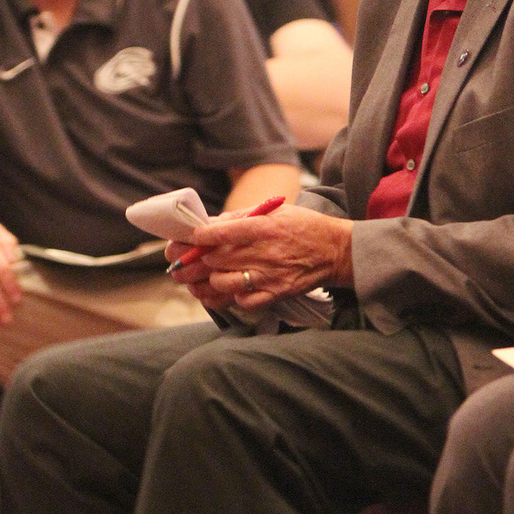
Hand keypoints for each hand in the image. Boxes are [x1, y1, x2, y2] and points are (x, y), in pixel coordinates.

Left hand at [167, 205, 352, 310]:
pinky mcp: (276, 294)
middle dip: (189, 262)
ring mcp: (269, 276)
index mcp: (263, 226)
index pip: (219, 233)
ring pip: (222, 283)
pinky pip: (242, 302)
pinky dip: (229, 298)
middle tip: (177, 263)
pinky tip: (224, 291)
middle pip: (213, 260)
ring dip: (205, 282)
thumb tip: (209, 225)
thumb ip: (241, 217)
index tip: (187, 238)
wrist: (336, 250)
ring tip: (197, 279)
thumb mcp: (275, 211)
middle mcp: (264, 252)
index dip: (196, 237)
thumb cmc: (304, 227)